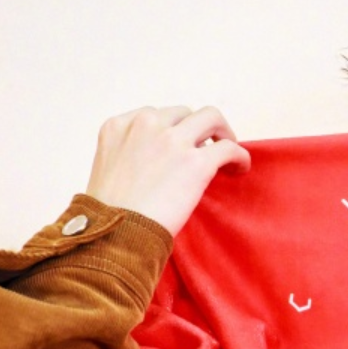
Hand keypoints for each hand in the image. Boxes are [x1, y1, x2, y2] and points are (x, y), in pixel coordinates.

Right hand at [86, 106, 250, 235]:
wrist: (116, 235)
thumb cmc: (110, 216)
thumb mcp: (107, 170)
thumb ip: (129, 155)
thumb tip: (157, 164)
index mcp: (119, 126)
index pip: (155, 115)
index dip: (173, 130)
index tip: (180, 147)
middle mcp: (145, 125)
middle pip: (184, 113)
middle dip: (197, 130)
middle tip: (206, 150)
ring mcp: (172, 141)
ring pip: (211, 117)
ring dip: (222, 133)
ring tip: (227, 155)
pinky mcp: (197, 162)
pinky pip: (229, 148)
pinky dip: (239, 155)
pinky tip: (240, 168)